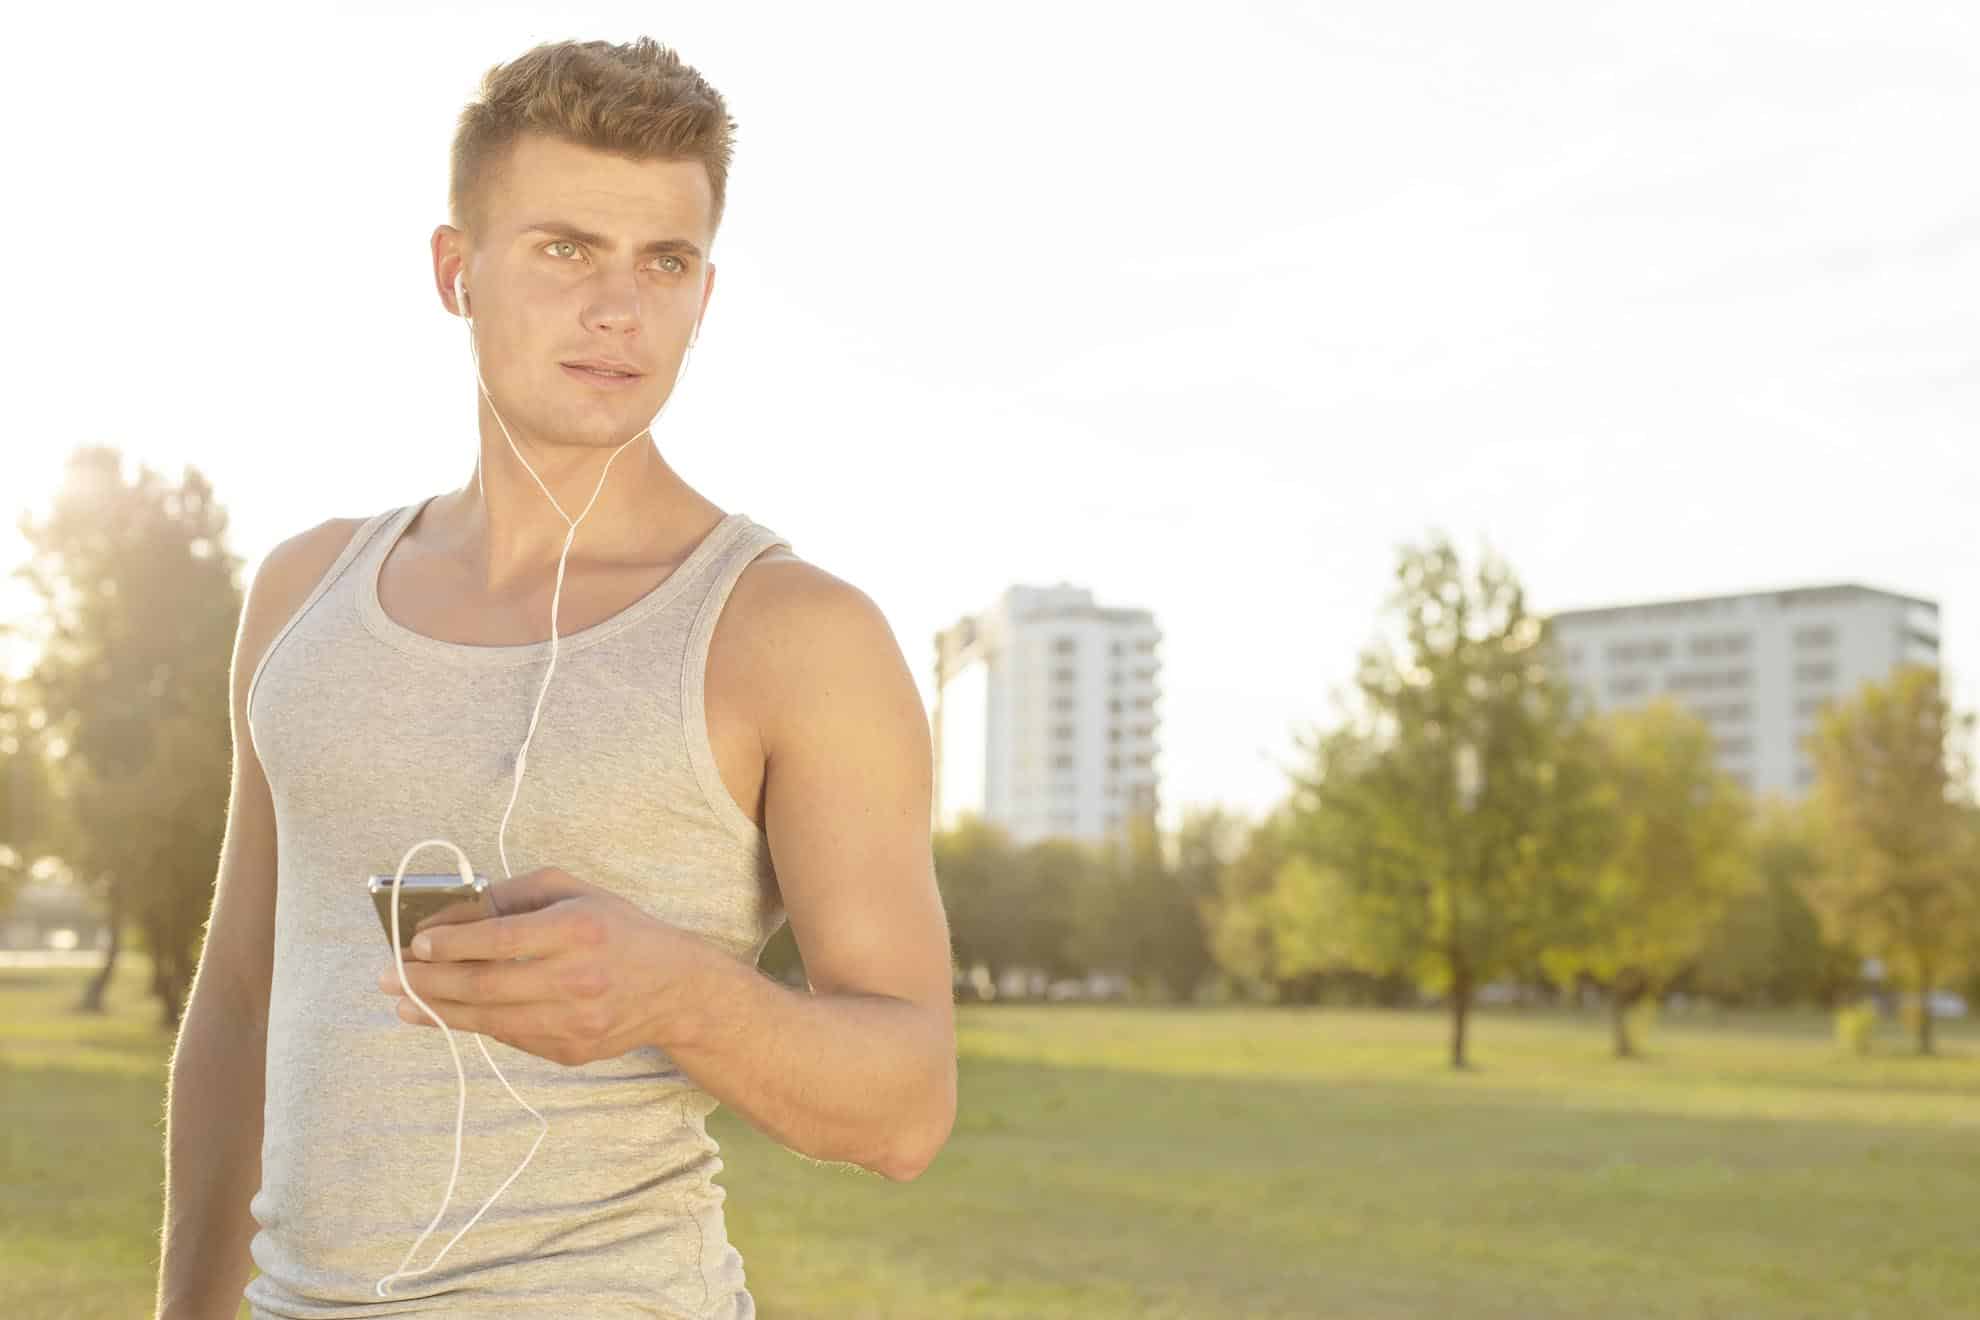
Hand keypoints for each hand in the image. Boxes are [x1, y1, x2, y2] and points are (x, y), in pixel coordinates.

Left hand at [376, 865, 708, 1065]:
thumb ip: (517, 894)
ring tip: (402, 1001)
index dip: (450, 943)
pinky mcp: (569, 1050)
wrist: (675, 988)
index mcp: (577, 929)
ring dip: (437, 1010)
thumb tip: (458, 911)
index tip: (416, 943)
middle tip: (389, 976)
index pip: (499, 939)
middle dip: (427, 981)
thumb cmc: (620, 929)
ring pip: (489, 1019)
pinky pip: (508, 1037)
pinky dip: (473, 1024)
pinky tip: (446, 1013)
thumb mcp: (576, 891)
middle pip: (484, 985)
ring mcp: (573, 1020)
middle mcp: (576, 977)